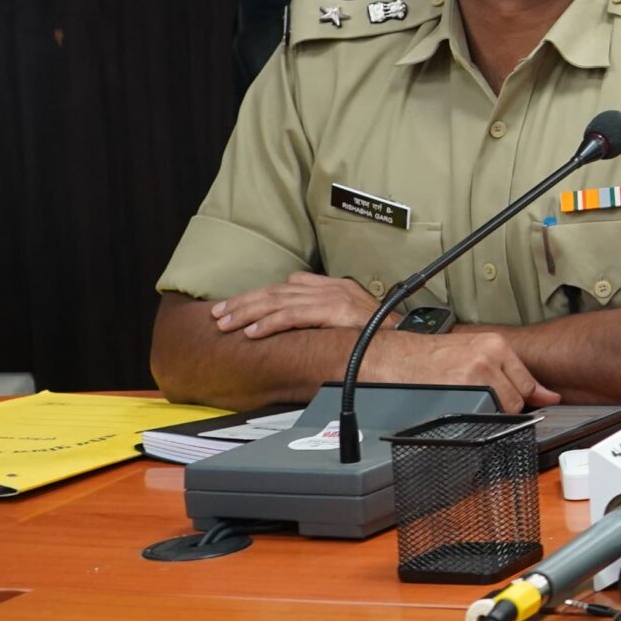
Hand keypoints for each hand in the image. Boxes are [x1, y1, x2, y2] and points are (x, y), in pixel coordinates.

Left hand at [213, 271, 375, 338]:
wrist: (402, 335)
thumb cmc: (378, 331)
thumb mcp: (351, 314)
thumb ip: (325, 310)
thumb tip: (297, 313)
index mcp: (332, 286)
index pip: (286, 285)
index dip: (257, 296)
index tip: (234, 306)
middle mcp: (328, 287)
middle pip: (277, 291)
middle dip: (244, 302)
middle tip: (218, 314)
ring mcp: (330, 297)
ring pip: (278, 302)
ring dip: (248, 313)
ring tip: (227, 324)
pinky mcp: (331, 310)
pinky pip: (292, 316)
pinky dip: (269, 323)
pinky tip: (252, 331)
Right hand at [359, 329, 556, 413]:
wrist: (388, 357)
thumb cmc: (423, 355)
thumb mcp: (470, 351)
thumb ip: (503, 369)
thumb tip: (542, 395)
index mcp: (495, 345)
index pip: (527, 380)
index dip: (531, 397)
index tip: (540, 405)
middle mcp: (489, 359)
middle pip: (517, 398)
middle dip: (506, 408)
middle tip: (484, 407)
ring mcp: (476, 378)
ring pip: (502, 411)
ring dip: (491, 416)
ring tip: (467, 409)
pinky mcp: (460, 396)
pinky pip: (483, 420)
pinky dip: (476, 424)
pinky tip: (460, 415)